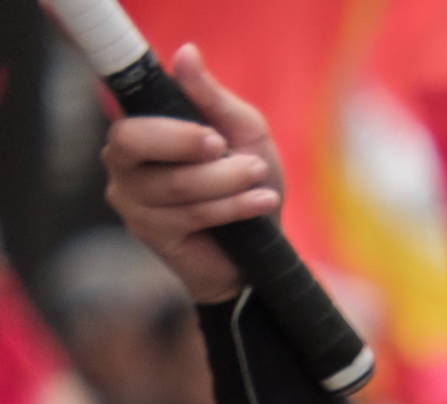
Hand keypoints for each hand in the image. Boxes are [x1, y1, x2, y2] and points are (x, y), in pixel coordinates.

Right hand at [99, 47, 281, 303]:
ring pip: (173, 183)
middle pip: (133, 141)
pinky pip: (189, 215)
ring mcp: (130, 198)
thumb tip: (187, 53)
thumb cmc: (246, 179)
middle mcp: (121, 159)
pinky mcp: (148, 232)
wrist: (261, 244)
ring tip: (260, 178)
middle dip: (188, 145)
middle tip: (230, 150)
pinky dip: (232, 207)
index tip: (216, 135)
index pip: (132, 112)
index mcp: (139, 127)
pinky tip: (260, 203)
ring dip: (226, 181)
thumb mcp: (242, 131)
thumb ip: (213, 97)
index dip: (170, 124)